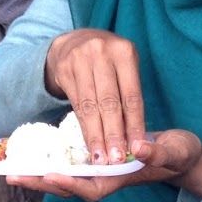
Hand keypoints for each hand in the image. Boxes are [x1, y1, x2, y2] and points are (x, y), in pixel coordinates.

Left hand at [5, 129, 201, 200]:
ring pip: (65, 177)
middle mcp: (106, 177)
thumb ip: (159, 152)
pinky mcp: (97, 159)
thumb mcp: (175, 150)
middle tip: (12, 176)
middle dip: (41, 183)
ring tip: (13, 170)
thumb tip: (139, 149)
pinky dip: (50, 162)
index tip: (50, 175)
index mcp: (122, 178)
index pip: (92, 187)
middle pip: (70, 186)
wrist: (182, 154)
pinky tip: (32, 156)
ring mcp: (100, 170)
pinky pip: (69, 165)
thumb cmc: (180, 153)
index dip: (71, 183)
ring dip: (39, 174)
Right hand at [44, 28, 144, 163]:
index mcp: (124, 52)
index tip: (136, 149)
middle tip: (117, 160)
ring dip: (96, 136)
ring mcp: (79, 60)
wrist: (75, 41)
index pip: (131, 95)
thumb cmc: (109, 62)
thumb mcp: (125, 68)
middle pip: (109, 102)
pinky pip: (76, 105)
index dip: (134, 124)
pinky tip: (89, 144)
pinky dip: (84, 128)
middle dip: (113, 134)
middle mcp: (101, 53)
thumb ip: (129, 96)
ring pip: (90, 106)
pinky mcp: (64, 70)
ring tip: (102, 159)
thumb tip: (135, 138)